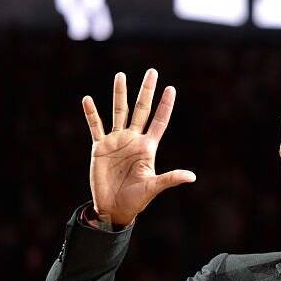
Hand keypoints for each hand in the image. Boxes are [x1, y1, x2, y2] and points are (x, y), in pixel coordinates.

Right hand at [81, 69, 195, 226]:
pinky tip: (88, 99)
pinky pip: (95, 127)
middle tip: (152, 72)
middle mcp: (133, 140)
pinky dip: (91, 114)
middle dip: (146, 91)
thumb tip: (192, 176)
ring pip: (118, 112)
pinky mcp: (100, 148)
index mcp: (148, 147)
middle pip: (140, 110)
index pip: (159, 121)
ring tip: (121, 76)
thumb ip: (170, 178)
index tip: (171, 88)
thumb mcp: (153, 187)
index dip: (165, 105)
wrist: (114, 208)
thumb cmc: (136, 200)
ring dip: (119, 94)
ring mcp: (116, 142)